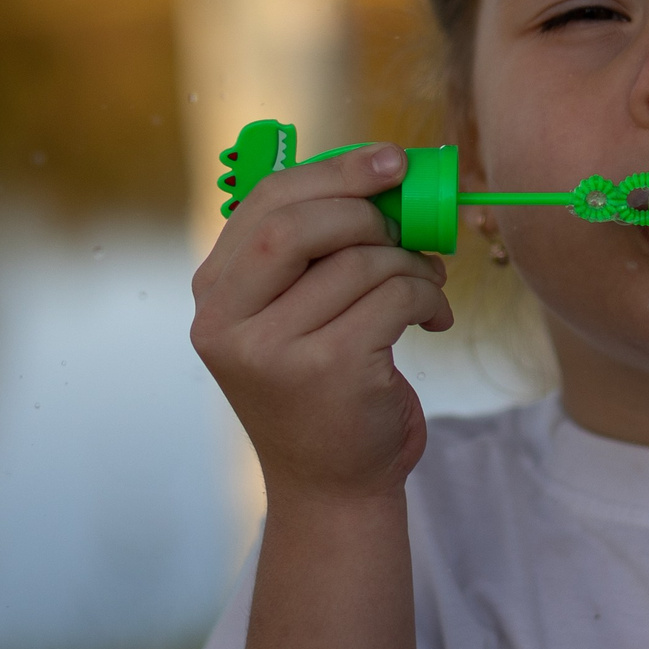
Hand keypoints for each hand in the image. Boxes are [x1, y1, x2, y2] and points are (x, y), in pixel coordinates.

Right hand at [191, 143, 454, 502]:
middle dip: (368, 210)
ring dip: (411, 265)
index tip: (389, 161)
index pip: (266, 203)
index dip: (333, 172)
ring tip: (428, 285)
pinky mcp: (325, 370)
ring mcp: (271, 349)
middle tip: (412, 224)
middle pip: (298, 224)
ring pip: (359, 262)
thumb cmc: (324, 390)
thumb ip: (314, 252)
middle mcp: (226, 322)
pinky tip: (434, 320)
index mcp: (214, 295)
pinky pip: (394, 298)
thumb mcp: (296, 316)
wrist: (334, 487)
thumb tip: (381, 172)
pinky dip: (428, 298)